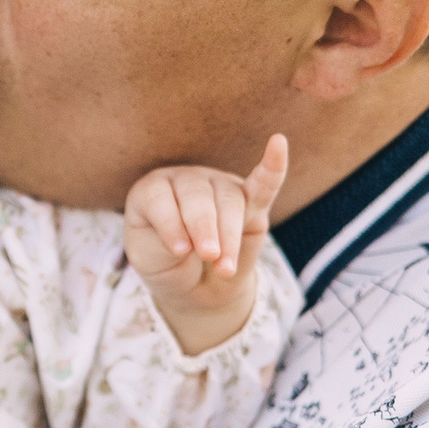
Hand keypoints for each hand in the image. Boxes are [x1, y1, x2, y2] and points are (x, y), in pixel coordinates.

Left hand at [123, 134, 289, 353]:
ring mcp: (219, 186)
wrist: (193, 284)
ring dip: (229, 236)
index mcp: (153, 190)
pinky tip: (278, 143)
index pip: (160, 198)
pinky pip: (263, 182)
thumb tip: (194, 242)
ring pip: (229, 201)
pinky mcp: (251, 201)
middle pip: (197, 196)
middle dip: (204, 228)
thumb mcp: (150, 258)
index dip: (170, 223)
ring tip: (225, 269)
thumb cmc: (165, 263)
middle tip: (209, 256)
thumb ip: (164, 244)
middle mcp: (186, 181)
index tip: (180, 251)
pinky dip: (273, 165)